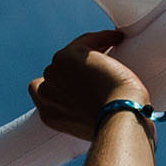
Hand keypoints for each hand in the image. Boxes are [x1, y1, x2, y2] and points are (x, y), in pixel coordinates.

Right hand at [28, 31, 150, 140]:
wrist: (120, 120)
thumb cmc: (117, 126)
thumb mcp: (92, 124)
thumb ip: (83, 111)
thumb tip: (97, 97)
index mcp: (49, 113)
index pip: (50, 91)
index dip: (68, 85)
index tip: (86, 84)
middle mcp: (45, 91)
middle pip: (61, 72)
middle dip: (80, 70)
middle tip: (102, 70)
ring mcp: (55, 72)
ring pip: (73, 56)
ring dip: (91, 54)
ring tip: (112, 57)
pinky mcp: (69, 56)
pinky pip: (87, 41)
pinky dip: (102, 39)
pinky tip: (116, 39)